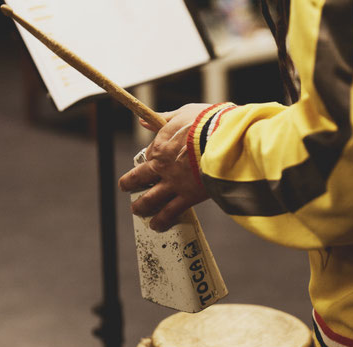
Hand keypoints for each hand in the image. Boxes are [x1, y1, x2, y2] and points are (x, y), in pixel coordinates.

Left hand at [119, 103, 210, 231]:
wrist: (226, 139)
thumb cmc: (208, 122)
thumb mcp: (183, 113)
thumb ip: (163, 119)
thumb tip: (143, 120)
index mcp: (161, 146)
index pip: (149, 154)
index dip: (150, 156)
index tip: (153, 159)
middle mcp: (162, 167)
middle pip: (139, 178)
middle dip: (130, 184)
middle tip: (126, 187)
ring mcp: (174, 183)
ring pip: (150, 199)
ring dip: (141, 206)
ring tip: (138, 211)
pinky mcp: (188, 196)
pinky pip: (170, 212)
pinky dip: (162, 220)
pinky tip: (157, 225)